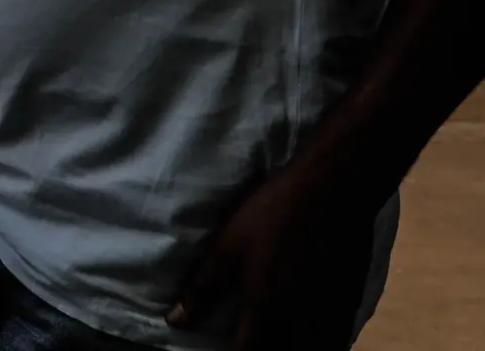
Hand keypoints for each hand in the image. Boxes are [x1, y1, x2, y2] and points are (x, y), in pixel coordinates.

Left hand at [168, 160, 377, 349]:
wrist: (334, 191)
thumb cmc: (273, 216)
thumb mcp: (228, 249)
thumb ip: (203, 290)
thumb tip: (176, 321)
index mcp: (269, 318)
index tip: (213, 348)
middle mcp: (304, 330)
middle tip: (242, 339)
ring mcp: (332, 322)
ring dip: (287, 349)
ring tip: (268, 338)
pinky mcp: (350, 309)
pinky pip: (334, 344)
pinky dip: (316, 345)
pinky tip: (302, 337)